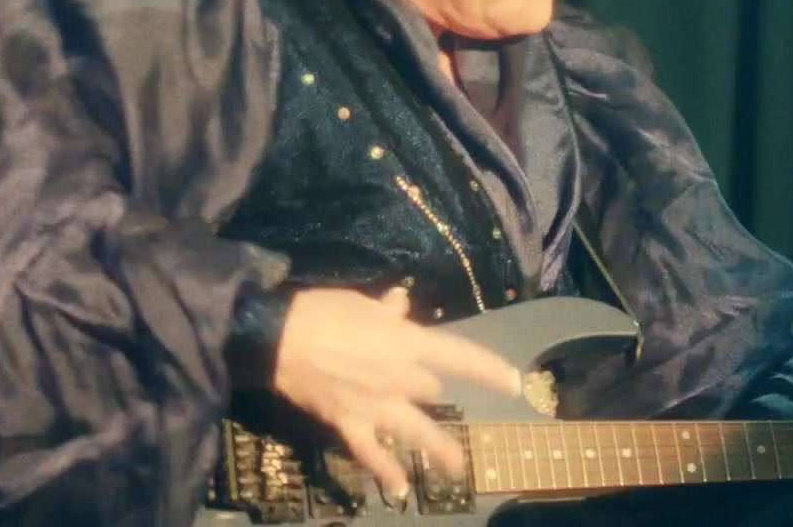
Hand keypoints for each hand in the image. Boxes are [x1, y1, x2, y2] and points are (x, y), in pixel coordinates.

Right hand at [273, 286, 521, 500]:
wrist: (276, 339)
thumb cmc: (320, 311)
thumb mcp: (358, 302)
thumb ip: (386, 310)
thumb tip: (400, 303)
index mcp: (406, 343)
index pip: (459, 356)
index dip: (489, 371)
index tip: (515, 383)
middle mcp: (399, 378)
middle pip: (432, 389)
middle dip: (428, 387)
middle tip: (418, 382)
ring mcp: (376, 405)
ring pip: (416, 430)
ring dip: (438, 448)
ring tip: (457, 467)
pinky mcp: (349, 423)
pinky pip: (371, 452)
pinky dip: (385, 471)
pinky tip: (401, 490)